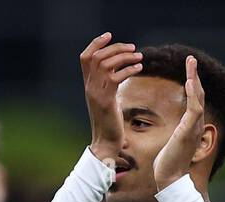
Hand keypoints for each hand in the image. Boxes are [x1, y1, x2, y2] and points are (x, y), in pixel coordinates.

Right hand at [81, 33, 141, 162]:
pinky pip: (117, 77)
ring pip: (107, 63)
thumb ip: (108, 86)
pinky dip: (129, 69)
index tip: (109, 36)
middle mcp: (90, 86)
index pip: (85, 57)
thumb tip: (118, 73)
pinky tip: (139, 68)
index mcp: (88, 85)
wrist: (106, 143)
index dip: (96, 43)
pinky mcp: (107, 100)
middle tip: (133, 48)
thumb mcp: (106, 100)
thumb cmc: (109, 123)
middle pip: (98, 56)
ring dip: (125, 57)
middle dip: (116, 48)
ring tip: (139, 57)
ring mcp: (97, 93)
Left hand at [152, 54, 205, 190]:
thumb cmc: (167, 167)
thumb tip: (169, 135)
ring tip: (191, 62)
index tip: (188, 71)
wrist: (170, 181)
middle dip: (195, 76)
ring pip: (197, 97)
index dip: (192, 85)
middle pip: (198, 95)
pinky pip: (193, 109)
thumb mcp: (170, 146)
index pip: (193, 101)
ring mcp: (193, 128)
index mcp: (190, 127)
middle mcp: (195, 125)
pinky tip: (189, 81)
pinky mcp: (187, 132)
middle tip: (191, 59)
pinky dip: (192, 94)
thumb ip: (173, 136)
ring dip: (194, 78)